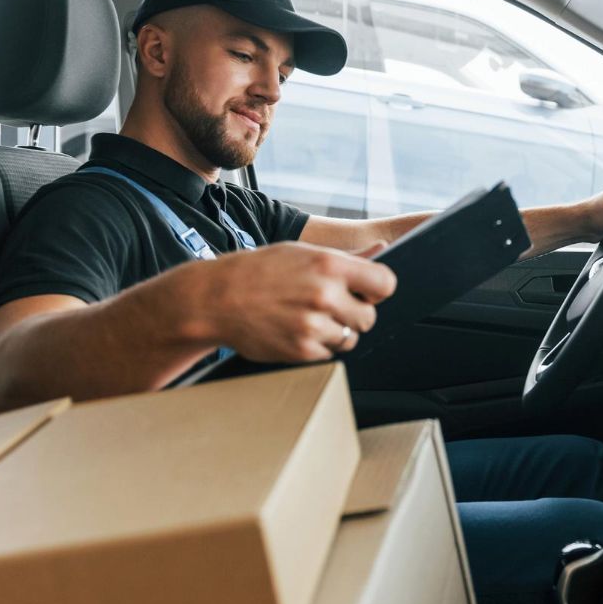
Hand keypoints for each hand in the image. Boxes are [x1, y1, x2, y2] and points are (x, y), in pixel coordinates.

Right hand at [196, 242, 396, 362]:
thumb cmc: (261, 271)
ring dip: (335, 331)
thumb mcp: (304, 253)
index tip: (365, 291)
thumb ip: (349, 257)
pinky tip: (295, 329)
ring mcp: (313, 326)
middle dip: (354, 313)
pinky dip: (317, 345)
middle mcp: (325, 295)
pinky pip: (329, 354)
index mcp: (329, 265)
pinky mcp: (302, 351)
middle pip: (369, 316)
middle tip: (329, 306)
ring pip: (350, 337)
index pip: (385, 283)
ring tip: (307, 316)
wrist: (217, 298)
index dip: (376, 290)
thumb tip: (383, 249)